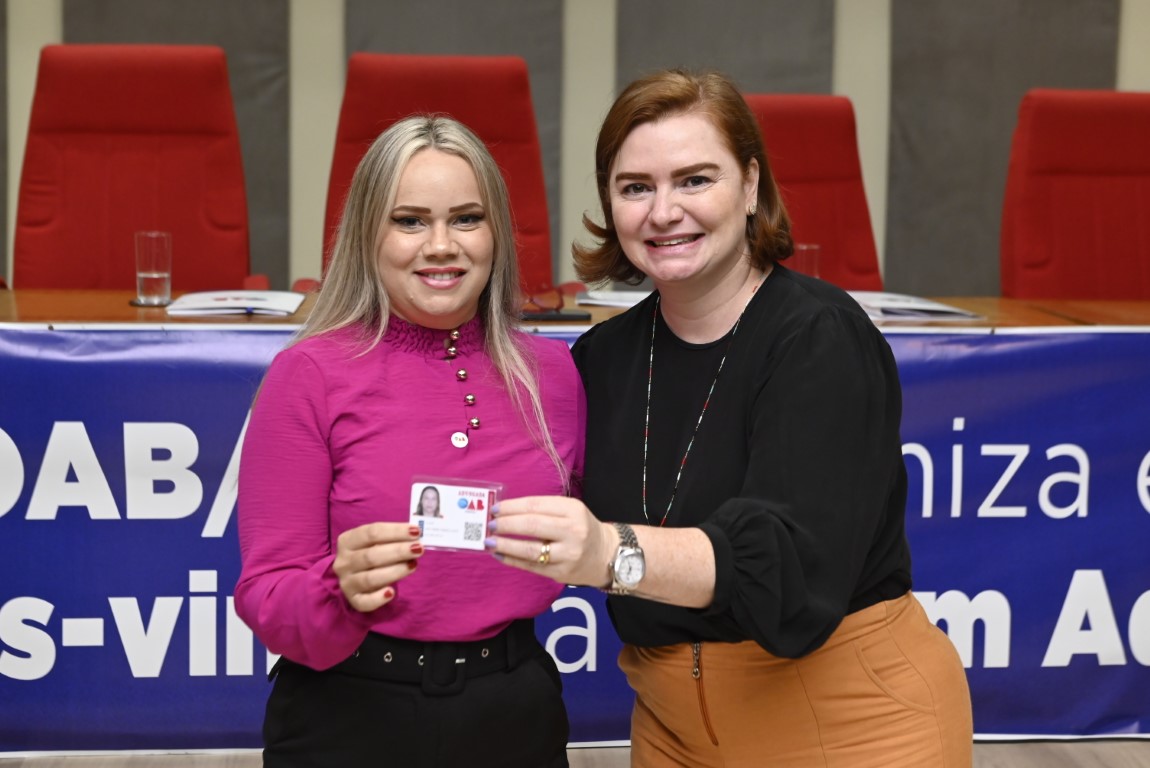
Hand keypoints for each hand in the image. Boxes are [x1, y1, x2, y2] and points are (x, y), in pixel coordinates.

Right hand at [332, 522, 422, 611]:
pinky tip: (392, 592)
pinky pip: (365, 602)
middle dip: (398, 551)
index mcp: (347, 541)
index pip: (371, 533)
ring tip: (413, 565)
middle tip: (419, 549)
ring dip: (394, 571)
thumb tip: (415, 537)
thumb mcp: (375, 541)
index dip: (395, 531)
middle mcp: (344, 562)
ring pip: (370, 579)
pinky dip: (378, 598)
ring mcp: (347, 583)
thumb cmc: (371, 553)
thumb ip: (392, 538)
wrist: (356, 575)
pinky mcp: (354, 600)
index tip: (416, 532)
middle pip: (371, 556)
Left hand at [486, 496, 614, 587]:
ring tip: (489, 541)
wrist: (605, 554)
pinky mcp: (561, 573)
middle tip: (490, 524)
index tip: (495, 509)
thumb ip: (543, 509)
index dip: (512, 507)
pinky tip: (499, 554)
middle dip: (506, 524)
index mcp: (573, 510)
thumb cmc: (581, 528)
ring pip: (530, 550)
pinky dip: (512, 560)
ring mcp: (567, 555)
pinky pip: (531, 567)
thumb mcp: (570, 510)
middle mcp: (573, 532)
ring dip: (505, 545)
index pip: (536, 505)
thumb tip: (506, 511)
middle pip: (532, 526)